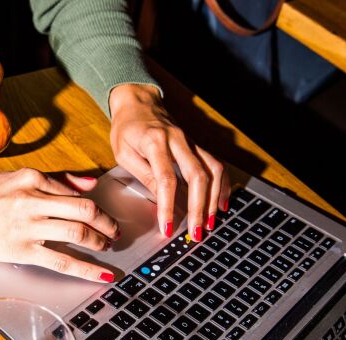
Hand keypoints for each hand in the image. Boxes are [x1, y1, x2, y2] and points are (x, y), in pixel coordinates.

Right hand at [0, 168, 118, 281]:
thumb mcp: (19, 177)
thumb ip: (56, 180)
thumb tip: (90, 183)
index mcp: (33, 178)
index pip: (76, 192)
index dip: (97, 206)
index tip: (105, 216)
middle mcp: (33, 199)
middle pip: (85, 210)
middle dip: (106, 223)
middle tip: (114, 232)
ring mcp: (28, 226)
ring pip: (77, 233)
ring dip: (99, 242)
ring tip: (105, 247)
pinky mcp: (22, 250)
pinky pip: (62, 260)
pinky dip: (86, 269)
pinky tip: (101, 275)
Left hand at [109, 84, 229, 240]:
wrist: (137, 100)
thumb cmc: (126, 128)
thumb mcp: (123, 153)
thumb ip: (143, 174)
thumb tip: (161, 199)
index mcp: (155, 142)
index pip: (166, 179)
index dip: (168, 206)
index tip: (167, 227)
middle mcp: (178, 140)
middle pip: (197, 176)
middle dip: (198, 208)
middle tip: (196, 232)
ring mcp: (191, 141)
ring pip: (213, 170)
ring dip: (214, 199)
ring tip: (209, 223)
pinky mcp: (196, 145)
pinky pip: (216, 164)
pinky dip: (222, 185)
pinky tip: (221, 204)